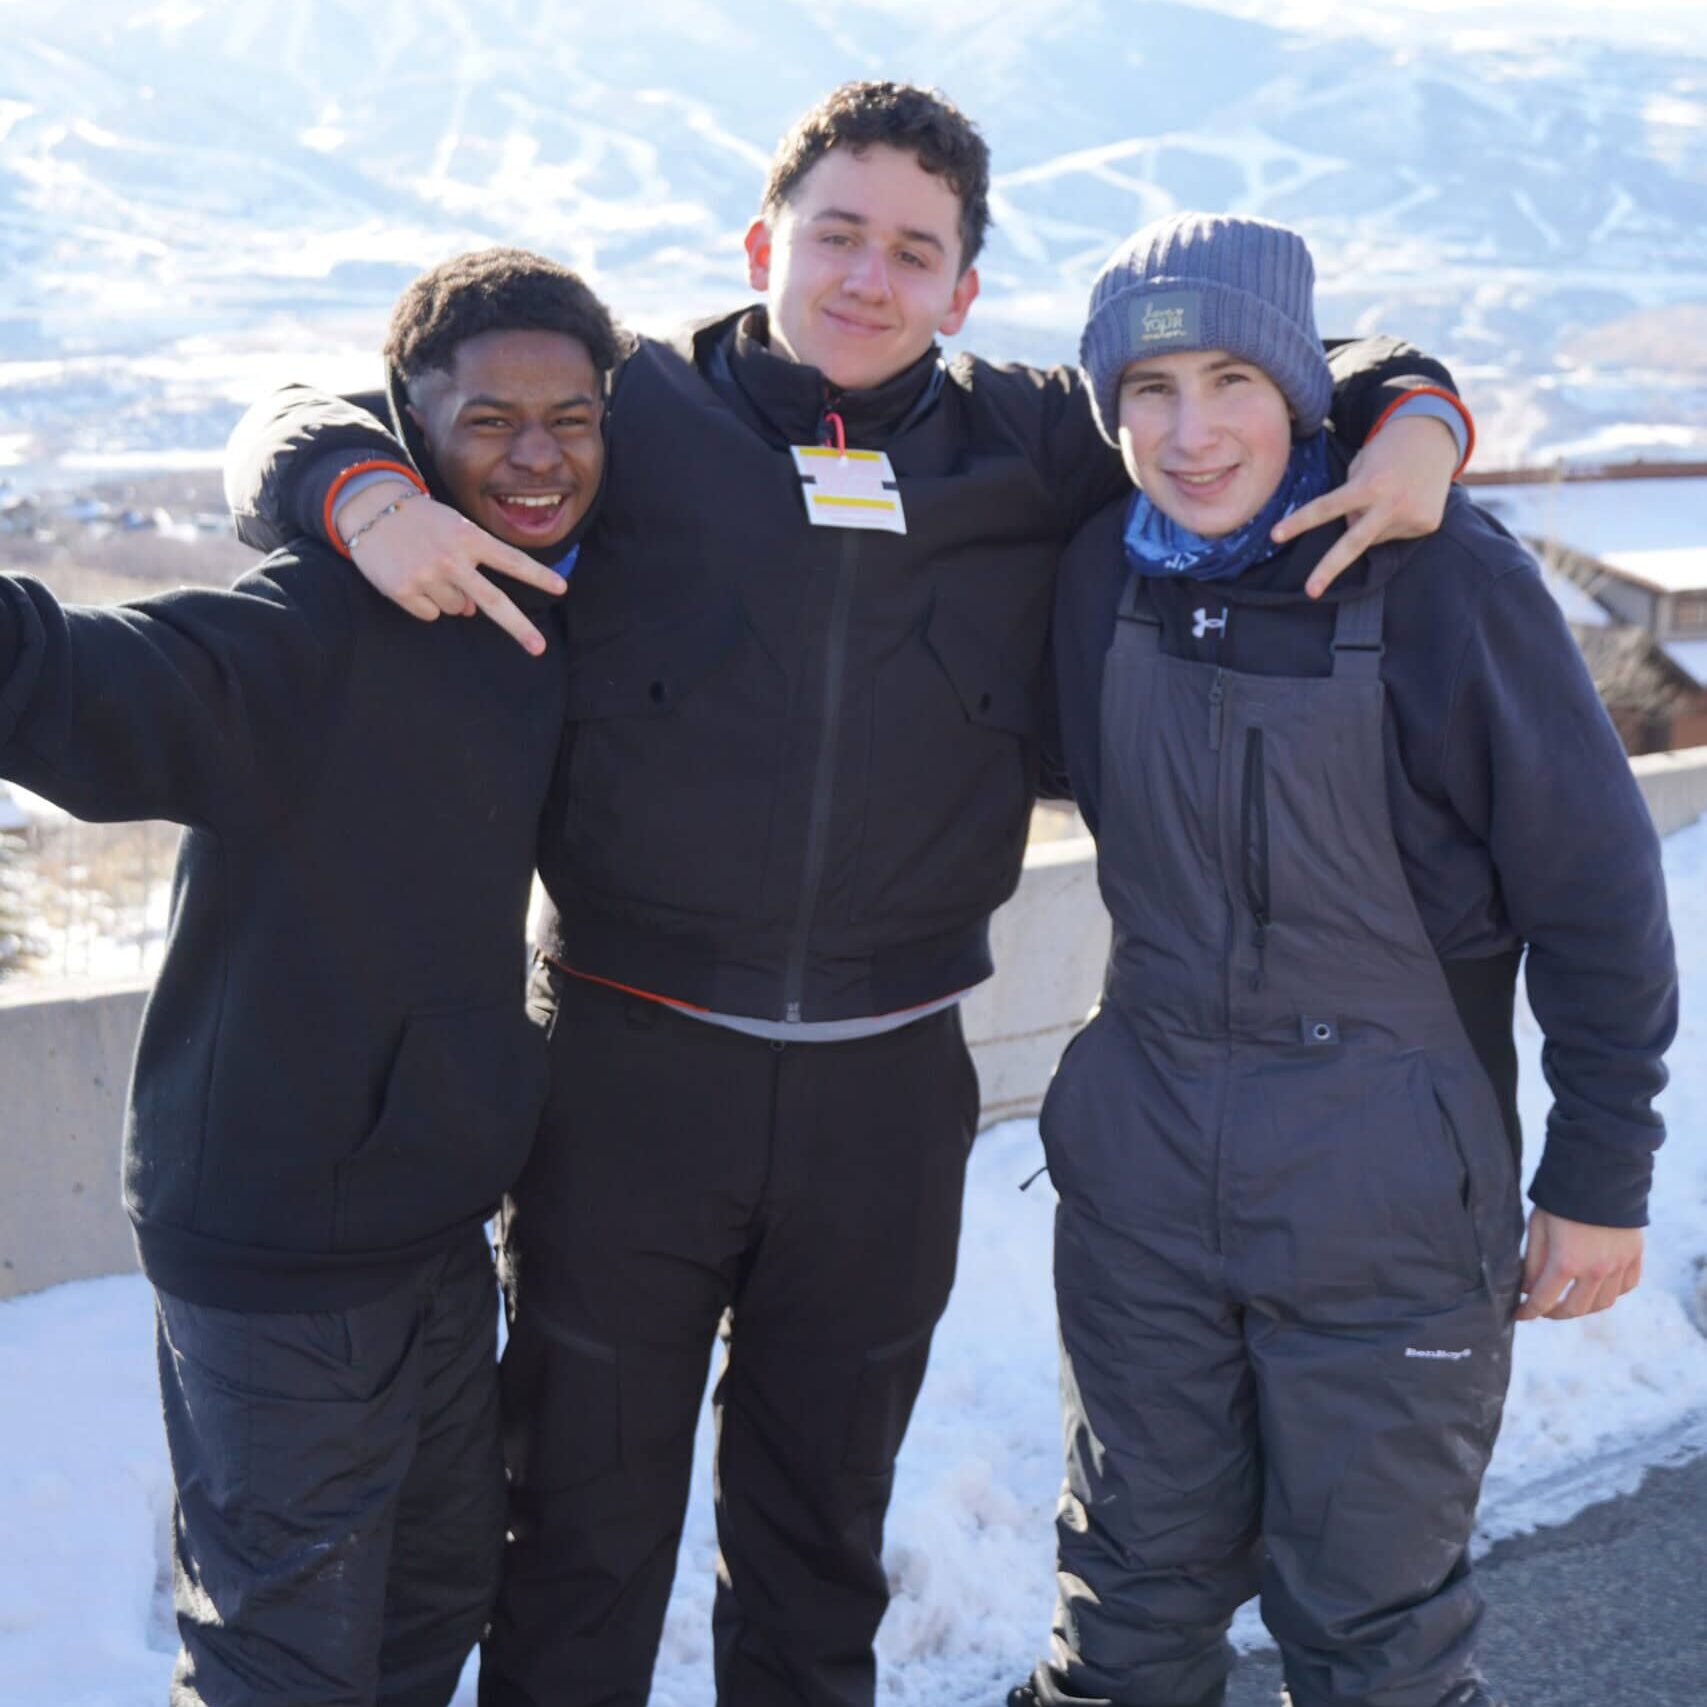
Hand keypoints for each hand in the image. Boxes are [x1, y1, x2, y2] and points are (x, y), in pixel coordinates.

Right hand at [334, 482, 566, 655]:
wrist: (369, 508)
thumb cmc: (420, 520)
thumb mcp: (452, 528)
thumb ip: (471, 564)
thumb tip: (472, 610)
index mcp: (469, 537)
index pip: (511, 560)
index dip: (538, 575)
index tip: (562, 588)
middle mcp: (452, 558)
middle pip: (493, 601)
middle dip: (519, 627)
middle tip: (539, 648)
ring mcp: (428, 576)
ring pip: (456, 609)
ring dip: (450, 598)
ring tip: (428, 570)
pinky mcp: (404, 590)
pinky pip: (429, 613)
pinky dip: (425, 603)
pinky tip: (412, 579)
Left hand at [1271, 413, 1460, 597]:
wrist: (1437, 435)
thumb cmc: (1387, 448)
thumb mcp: (1361, 465)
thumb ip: (1350, 497)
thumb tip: (1350, 529)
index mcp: (1370, 485)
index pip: (1326, 507)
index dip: (1299, 522)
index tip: (1275, 535)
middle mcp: (1391, 504)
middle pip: (1353, 543)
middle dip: (1329, 568)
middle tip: (1310, 591)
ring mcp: (1412, 517)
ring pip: (1374, 537)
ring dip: (1372, 524)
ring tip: (1389, 495)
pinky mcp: (1428, 524)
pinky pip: (1396, 534)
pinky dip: (1394, 523)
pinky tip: (1405, 502)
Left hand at [1515, 1208, 1643, 1320]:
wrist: (1600, 1173)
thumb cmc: (1561, 1197)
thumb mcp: (1537, 1226)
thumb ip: (1533, 1261)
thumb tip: (1528, 1289)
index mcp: (1566, 1262)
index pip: (1544, 1301)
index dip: (1528, 1312)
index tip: (1519, 1314)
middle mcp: (1596, 1270)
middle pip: (1575, 1309)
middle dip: (1554, 1313)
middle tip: (1543, 1308)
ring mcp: (1619, 1265)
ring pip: (1603, 1303)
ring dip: (1584, 1307)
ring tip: (1569, 1300)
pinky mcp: (1634, 1256)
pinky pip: (1625, 1287)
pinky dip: (1610, 1293)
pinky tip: (1597, 1287)